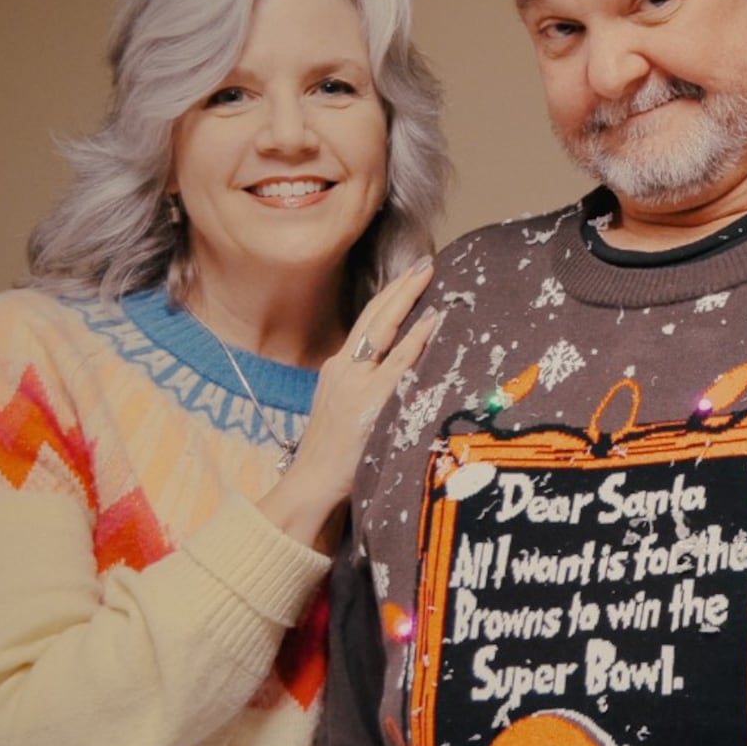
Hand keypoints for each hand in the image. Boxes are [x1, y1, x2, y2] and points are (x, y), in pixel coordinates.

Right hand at [260, 258, 438, 550]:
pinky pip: (399, 362)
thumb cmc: (335, 454)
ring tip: (429, 276)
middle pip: (373, 316)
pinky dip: (416, 338)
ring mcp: (357, 382)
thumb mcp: (348, 410)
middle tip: (425, 262)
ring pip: (384, 330)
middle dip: (400, 286)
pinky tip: (433, 320)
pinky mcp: (371, 400)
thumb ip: (369, 387)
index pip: (367, 323)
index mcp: (339, 368)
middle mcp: (344, 367)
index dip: (389, 297)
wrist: (313, 483)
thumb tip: (398, 372)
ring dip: (408, 299)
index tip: (410, 276)